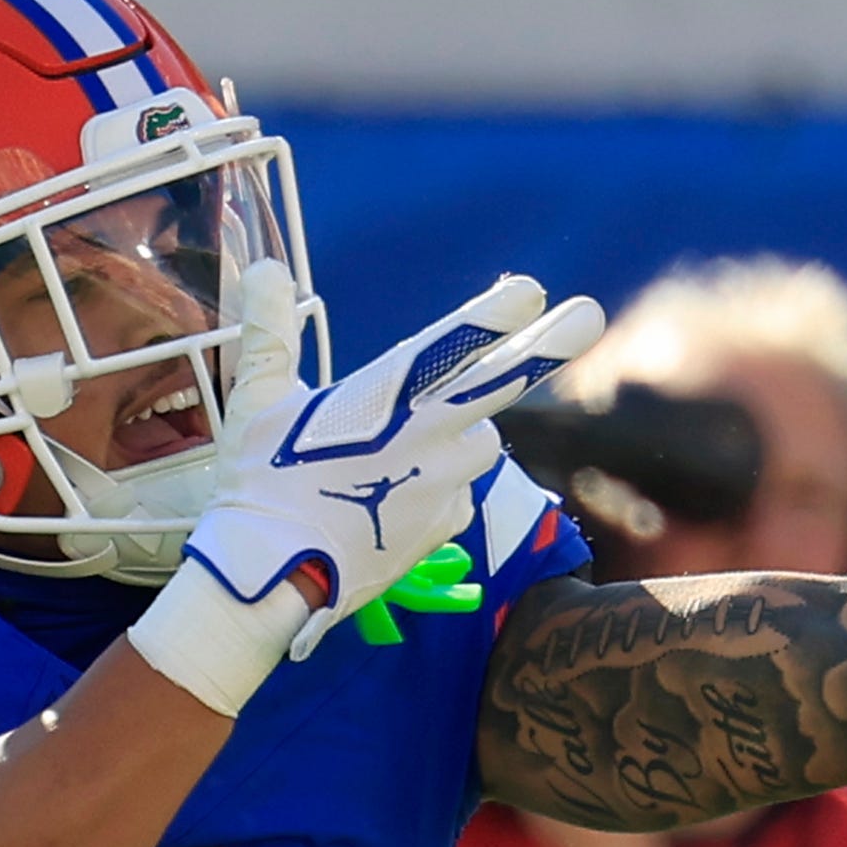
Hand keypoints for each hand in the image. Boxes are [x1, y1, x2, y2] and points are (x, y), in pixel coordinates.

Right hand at [124, 275, 605, 717]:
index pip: (454, 342)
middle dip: (549, 343)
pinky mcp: (447, 524)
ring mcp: (444, 483)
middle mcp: (429, 435)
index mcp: (386, 396)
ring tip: (401, 453)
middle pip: (502, 381)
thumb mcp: (256, 401)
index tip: (531, 289)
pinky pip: (459, 491)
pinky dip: (439, 487)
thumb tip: (266, 270)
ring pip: (477, 441)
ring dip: (458, 434)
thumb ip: (270, 331)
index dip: (496, 311)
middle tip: (590, 313)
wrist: (272, 577)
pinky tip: (394, 499)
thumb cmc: (258, 484)